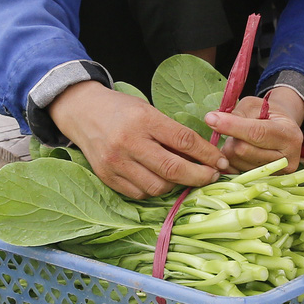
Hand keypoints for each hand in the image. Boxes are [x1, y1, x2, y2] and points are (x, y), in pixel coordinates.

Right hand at [50, 80, 227, 198]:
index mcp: (143, 120)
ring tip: (184, 177)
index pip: (184, 141)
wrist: (82, 112)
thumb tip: (205, 156)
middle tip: (212, 176)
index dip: (208, 155)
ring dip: (176, 185)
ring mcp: (116, 163)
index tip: (221, 162)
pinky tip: (160, 180)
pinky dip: (155, 190)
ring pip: (158, 187)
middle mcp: (128, 142)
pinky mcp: (107, 177)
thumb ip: (173, 133)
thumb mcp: (149, 111)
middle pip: (173, 169)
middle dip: (199, 176)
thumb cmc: (121, 110)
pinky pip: (140, 193)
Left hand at [206, 86, 303, 174]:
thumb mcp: (255, 106)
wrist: (283, 130)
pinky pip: (238, 172)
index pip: (257, 132)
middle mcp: (288, 157)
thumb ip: (237, 113)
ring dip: (231, 150)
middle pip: (244, 150)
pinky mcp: (269, 182)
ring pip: (238, 163)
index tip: (210, 119)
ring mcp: (279, 173)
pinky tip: (239, 152)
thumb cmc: (268, 114)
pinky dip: (233, 161)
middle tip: (233, 128)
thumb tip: (212, 119)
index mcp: (288, 133)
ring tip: (240, 140)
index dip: (232, 126)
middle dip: (231, 138)